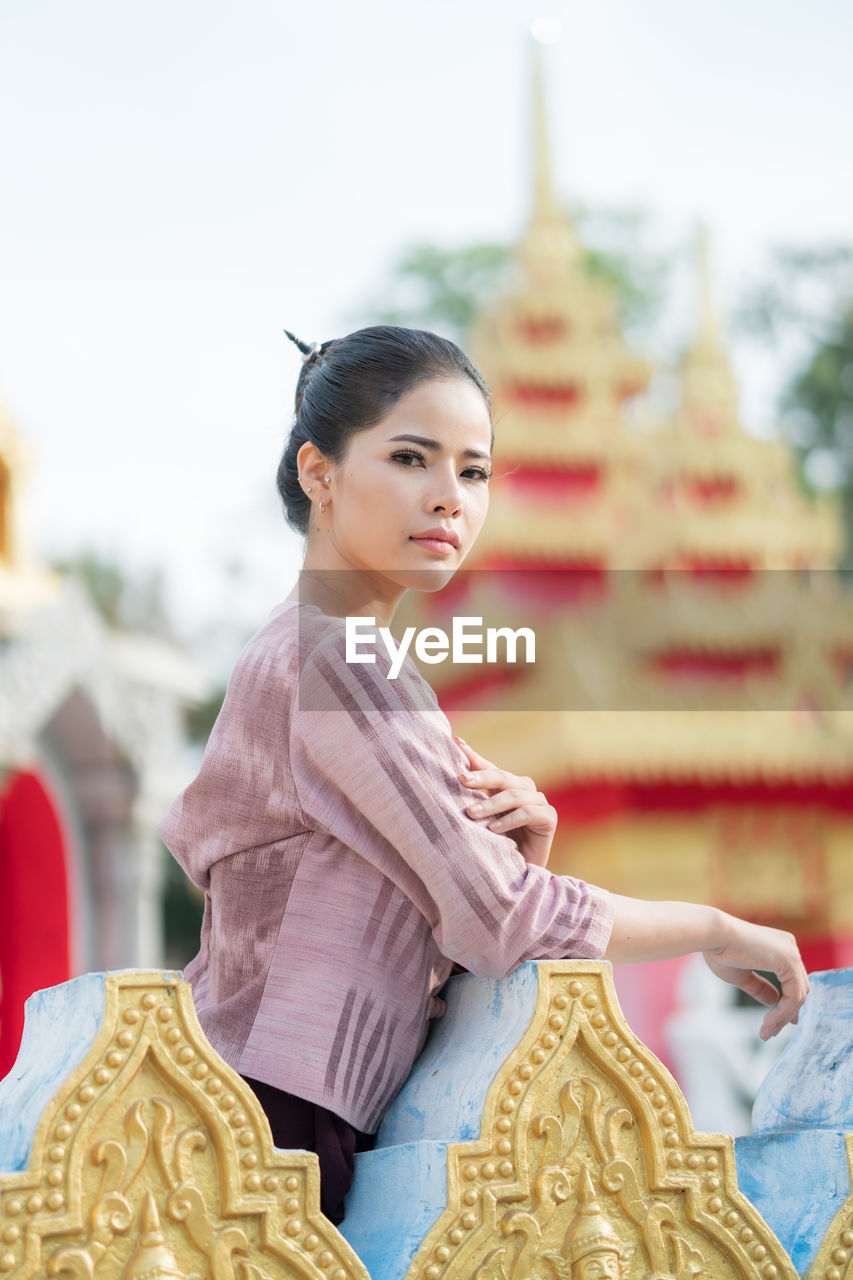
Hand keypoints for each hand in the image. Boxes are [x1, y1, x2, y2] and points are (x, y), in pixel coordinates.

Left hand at [454, 736, 556, 867]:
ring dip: (491, 804)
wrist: (519, 876)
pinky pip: (529, 813)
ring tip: (471, 813)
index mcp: (507, 787)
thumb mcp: (480, 822)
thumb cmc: (496, 847)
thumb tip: (446, 779)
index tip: (456, 743)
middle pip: (503, 777)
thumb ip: (471, 801)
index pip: (489, 768)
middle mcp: (524, 790)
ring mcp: (539, 802)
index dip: (474, 756)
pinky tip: (493, 829)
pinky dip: (509, 820)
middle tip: (461, 780)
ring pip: (515, 795)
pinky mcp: (549, 817)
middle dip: (481, 777)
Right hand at [701, 915, 809, 1040]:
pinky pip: (794, 996)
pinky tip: (768, 1022)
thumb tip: (774, 1001)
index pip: (791, 981)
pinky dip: (783, 1013)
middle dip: (785, 1014)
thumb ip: (760, 987)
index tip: (774, 1023)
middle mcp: (789, 947)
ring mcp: (792, 953)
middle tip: (770, 1033)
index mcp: (779, 946)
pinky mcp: (790, 961)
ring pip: (798, 995)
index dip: (785, 1004)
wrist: (713, 935)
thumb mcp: (742, 975)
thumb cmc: (720, 951)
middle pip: (798, 989)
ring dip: (782, 1018)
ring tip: (766, 1032)